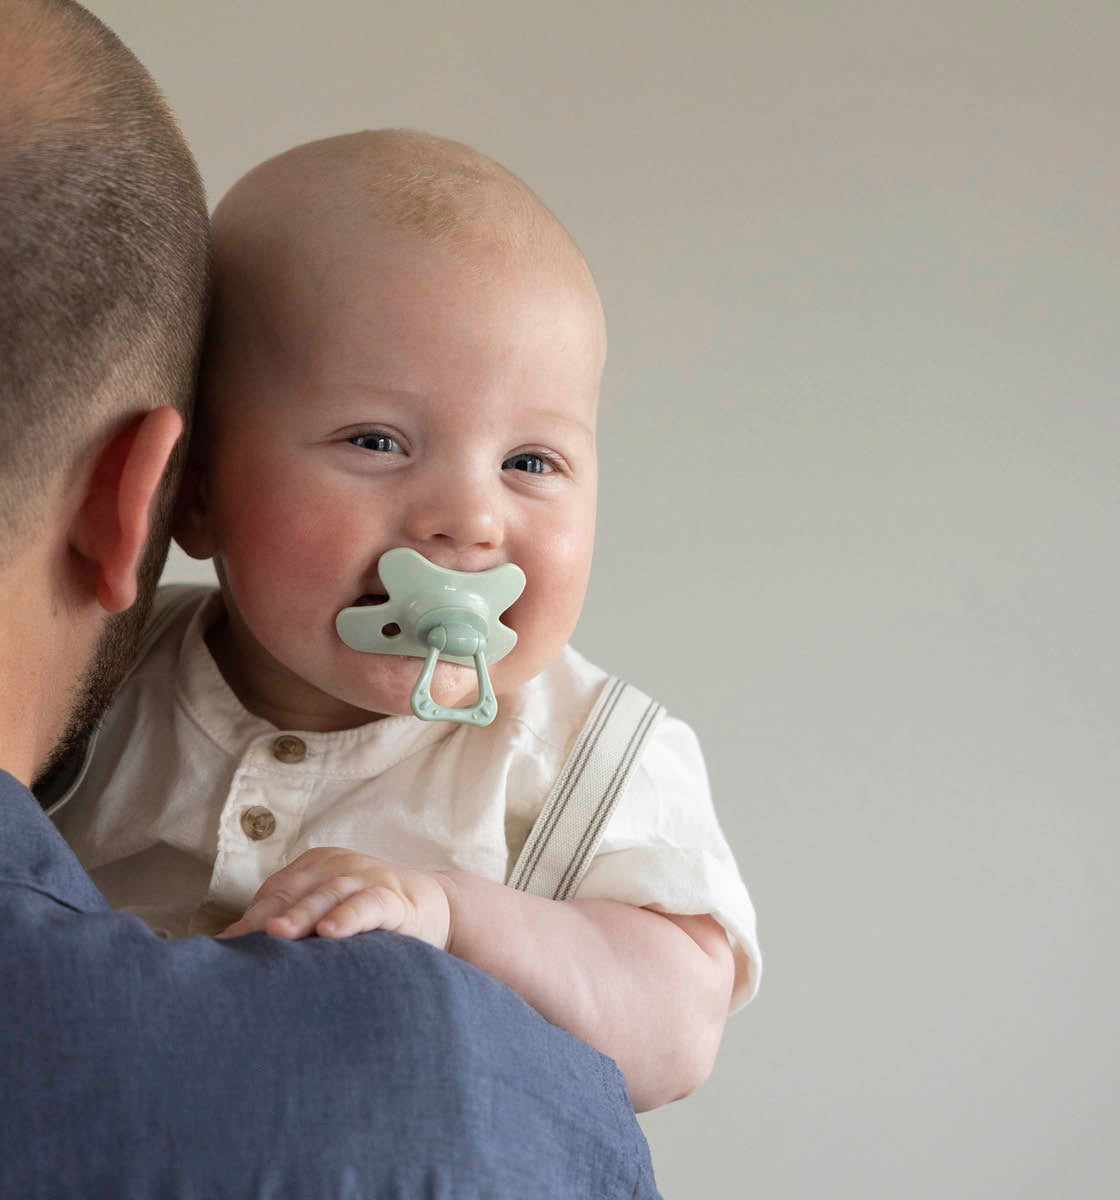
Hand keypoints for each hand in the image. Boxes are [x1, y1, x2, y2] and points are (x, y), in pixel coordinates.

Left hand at [216, 847, 451, 949]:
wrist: (439, 909)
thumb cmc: (370, 920)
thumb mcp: (327, 916)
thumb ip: (291, 926)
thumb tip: (231, 952)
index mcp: (315, 868)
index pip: (275, 892)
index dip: (250, 919)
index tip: (223, 950)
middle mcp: (338, 867)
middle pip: (294, 891)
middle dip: (266, 916)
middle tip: (238, 942)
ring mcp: (368, 878)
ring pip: (328, 894)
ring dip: (302, 914)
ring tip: (277, 935)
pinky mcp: (395, 898)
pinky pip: (369, 904)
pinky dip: (349, 917)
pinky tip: (331, 932)